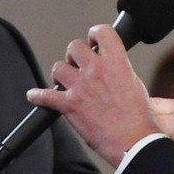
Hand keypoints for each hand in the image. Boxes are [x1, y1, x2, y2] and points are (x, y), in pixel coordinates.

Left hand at [27, 25, 159, 165]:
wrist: (133, 141)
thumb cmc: (137, 118)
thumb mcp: (136, 84)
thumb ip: (121, 70)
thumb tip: (113, 67)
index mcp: (117, 63)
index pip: (102, 32)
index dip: (95, 34)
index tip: (93, 41)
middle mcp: (97, 70)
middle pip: (74, 46)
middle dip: (74, 55)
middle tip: (78, 65)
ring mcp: (81, 87)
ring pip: (58, 67)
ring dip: (61, 74)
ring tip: (65, 82)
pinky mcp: (70, 105)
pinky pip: (45, 95)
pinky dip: (37, 96)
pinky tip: (35, 96)